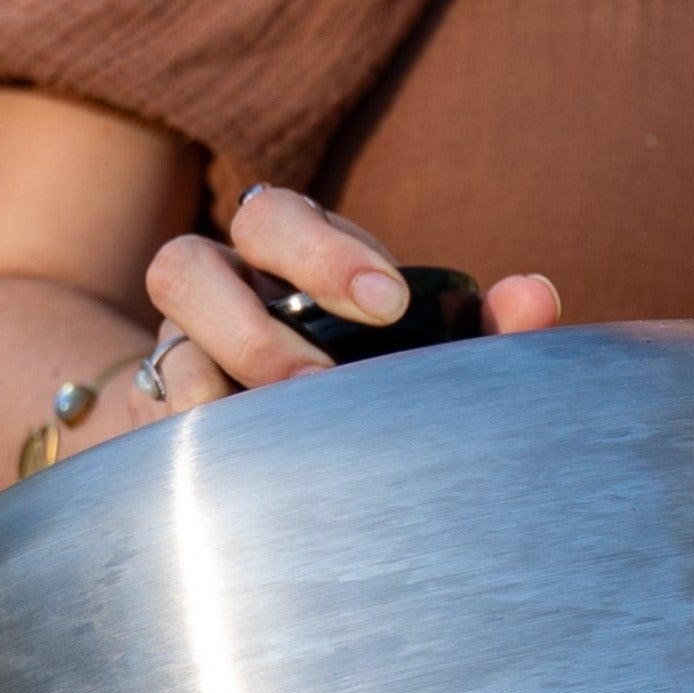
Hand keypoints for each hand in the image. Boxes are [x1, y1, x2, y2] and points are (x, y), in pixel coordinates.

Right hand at [121, 187, 561, 418]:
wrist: (275, 433)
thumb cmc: (367, 370)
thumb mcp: (419, 344)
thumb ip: (483, 323)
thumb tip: (537, 299)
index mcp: (278, 254)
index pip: (275, 218)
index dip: (323, 254)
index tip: (390, 305)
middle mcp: (213, 292)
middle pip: (183, 265)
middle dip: (254, 323)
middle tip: (321, 382)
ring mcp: (174, 356)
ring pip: (166, 353)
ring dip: (220, 392)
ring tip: (282, 431)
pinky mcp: (156, 423)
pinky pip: (156, 427)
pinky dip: (201, 446)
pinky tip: (251, 474)